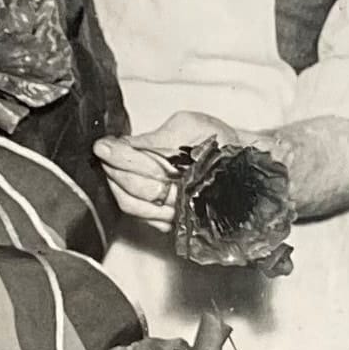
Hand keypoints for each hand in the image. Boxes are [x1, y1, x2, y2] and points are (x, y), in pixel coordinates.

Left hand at [94, 111, 246, 229]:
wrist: (246, 165)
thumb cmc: (222, 143)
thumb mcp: (190, 125)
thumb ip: (157, 137)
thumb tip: (127, 143)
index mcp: (190, 171)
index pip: (144, 166)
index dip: (120, 154)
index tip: (103, 144)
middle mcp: (185, 198)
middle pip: (137, 188)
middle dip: (114, 168)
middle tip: (101, 152)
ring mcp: (180, 214)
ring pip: (135, 206)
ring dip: (115, 186)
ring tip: (108, 167)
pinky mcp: (176, 224)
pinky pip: (143, 217)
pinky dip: (126, 200)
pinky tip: (120, 185)